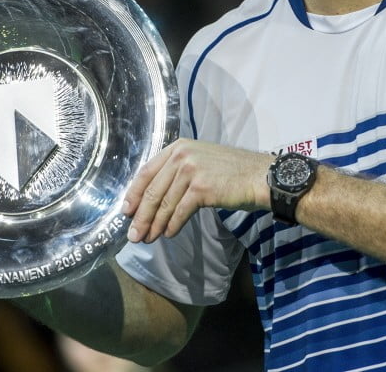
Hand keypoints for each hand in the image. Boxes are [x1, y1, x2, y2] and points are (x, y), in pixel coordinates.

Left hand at [122, 139, 272, 242]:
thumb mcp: (201, 161)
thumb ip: (177, 172)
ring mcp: (191, 170)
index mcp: (178, 147)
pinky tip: (169, 234)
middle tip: (133, 235)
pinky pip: (179, 212)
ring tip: (148, 238)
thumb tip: (154, 199)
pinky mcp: (201, 188)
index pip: (146, 172)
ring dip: (154, 225)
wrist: (260, 176)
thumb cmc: (232, 172)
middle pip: (152, 191)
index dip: (133, 194)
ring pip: (164, 204)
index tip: (126, 212)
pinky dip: (172, 226)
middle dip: (141, 216)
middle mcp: (182, 155)